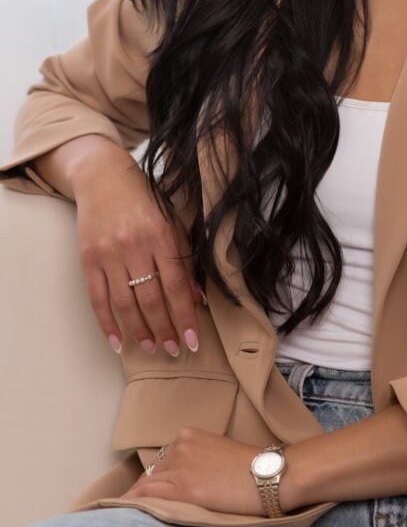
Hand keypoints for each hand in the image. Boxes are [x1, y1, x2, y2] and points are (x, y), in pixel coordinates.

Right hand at [73, 147, 204, 357]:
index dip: (185, 315)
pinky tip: (118, 342)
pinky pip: (98, 299)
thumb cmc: (145, 199)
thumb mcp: (172, 221)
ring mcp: (109, 254)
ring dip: (140, 331)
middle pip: (152, 298)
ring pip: (126, 303)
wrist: (103, 176)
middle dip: (165, 329)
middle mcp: (134, 246)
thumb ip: (185, 258)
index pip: (176, 285)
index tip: (193, 339)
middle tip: (174, 350)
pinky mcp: (88, 259)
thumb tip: (197, 297)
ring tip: (152, 347)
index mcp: (160, 235)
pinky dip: (107, 323)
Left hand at [122, 429, 269, 516]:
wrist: (268, 475)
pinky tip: (126, 510)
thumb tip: (184, 476)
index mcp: (189, 435)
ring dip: (140, 498)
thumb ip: (197, 458)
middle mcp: (181, 447)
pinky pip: (147, 496)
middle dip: (148, 489)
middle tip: (141, 505)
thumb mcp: (218, 451)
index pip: (163, 460)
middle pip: (153, 473)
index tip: (151, 491)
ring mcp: (181, 467)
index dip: (157, 478)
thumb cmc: (250, 467)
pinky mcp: (184, 489)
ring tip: (129, 512)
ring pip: (147, 485)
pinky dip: (135, 503)